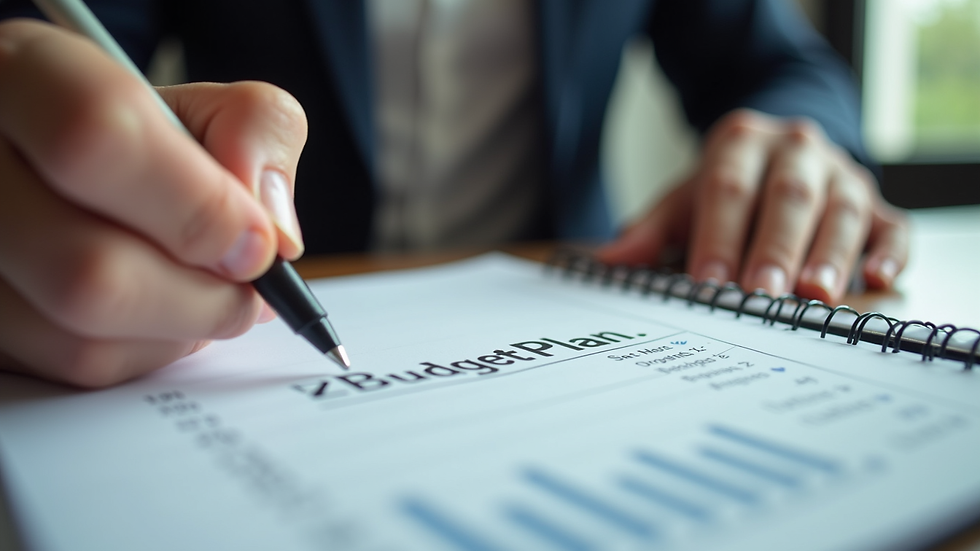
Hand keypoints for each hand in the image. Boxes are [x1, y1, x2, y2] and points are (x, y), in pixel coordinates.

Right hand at [0, 20, 307, 386]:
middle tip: (246, 287)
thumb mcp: (211, 106)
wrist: (66, 170)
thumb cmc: (148, 140)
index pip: (96, 137)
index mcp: (26, 75)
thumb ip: (257, 135)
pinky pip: (71, 370)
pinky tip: (156, 315)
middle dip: (203, 298)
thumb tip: (272, 235)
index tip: (258, 244)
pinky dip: (143, 354)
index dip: (199, 207)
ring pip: (79, 338)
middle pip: (86, 270)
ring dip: (179, 333)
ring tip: (203, 295)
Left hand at [598, 109, 908, 303]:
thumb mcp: (686, 197)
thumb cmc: (730, 184)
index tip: (707, 281)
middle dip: (774, 247)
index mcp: (743, 143)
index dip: (718, 235)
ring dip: (830, 254)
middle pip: (788, 197)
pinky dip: (890, 253)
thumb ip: (652, 229)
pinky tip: (880, 279)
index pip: (728, 188)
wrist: (784, 151)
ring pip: (842, 210)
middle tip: (762, 294)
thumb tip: (610, 261)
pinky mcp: (878, 203)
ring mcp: (843, 175)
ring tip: (816, 294)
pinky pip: (893, 226)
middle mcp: (797, 150)